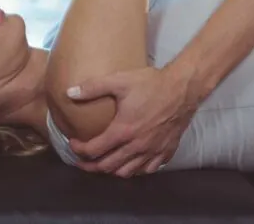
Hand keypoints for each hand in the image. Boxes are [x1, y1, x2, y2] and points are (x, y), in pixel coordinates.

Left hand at [66, 66, 196, 177]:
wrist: (183, 88)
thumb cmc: (152, 83)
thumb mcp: (119, 80)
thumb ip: (93, 87)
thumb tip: (70, 92)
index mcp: (123, 131)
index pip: (94, 150)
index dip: (79, 150)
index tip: (73, 143)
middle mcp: (137, 146)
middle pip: (107, 166)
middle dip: (90, 165)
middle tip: (82, 160)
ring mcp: (153, 151)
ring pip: (127, 172)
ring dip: (112, 170)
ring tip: (104, 163)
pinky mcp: (166, 151)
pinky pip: (148, 169)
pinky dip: (136, 170)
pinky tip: (131, 162)